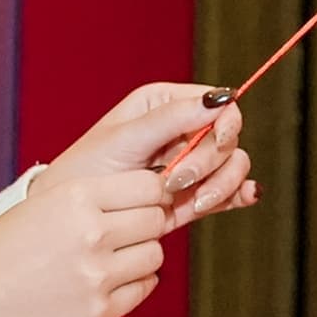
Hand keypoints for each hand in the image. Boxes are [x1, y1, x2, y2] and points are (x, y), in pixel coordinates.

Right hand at [0, 86, 255, 316]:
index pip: (149, 186)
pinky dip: (134, 284)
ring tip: (110, 258)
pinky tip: (107, 280)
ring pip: (155, 256)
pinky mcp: (99, 312)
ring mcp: (98, 275)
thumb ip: (96, 197)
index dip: (150, 193)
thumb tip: (153, 194)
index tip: (140, 201)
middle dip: (147, 223)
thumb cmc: (1, 249)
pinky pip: (144, 289)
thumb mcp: (45, 203)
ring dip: (141, 255)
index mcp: (76, 196)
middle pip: (156, 220)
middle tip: (124, 231)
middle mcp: (92, 233)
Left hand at [78, 81, 252, 223]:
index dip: (223, 123)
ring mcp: (190, 163)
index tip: (214, 141)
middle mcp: (183, 130)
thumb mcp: (125, 138)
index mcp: (165, 104)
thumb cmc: (87, 169)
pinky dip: (239, 195)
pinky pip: (228, 192)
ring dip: (221, 185)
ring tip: (193, 202)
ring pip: (232, 166)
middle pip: (228, 138)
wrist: (73, 216)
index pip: (217, 104)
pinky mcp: (194, 195)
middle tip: (178, 180)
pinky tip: (244, 198)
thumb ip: (171, 118)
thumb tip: (218, 99)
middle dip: (210, 162)